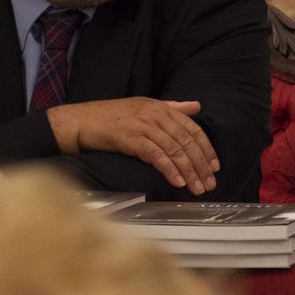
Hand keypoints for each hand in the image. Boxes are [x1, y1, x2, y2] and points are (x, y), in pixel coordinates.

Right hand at [47, 97, 218, 193]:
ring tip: (197, 188)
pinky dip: (169, 169)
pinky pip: (156, 155)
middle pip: (186, 140)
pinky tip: (177, 182)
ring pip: (174, 149)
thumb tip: (196, 106)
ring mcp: (143, 125)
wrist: (80, 121)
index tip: (215, 166)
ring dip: (189, 171)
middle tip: (210, 183)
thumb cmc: (110, 118)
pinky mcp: (131, 138)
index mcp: (160, 107)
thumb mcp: (143, 107)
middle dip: (201, 164)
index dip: (206, 147)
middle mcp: (154, 114)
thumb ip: (171, 107)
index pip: (192, 127)